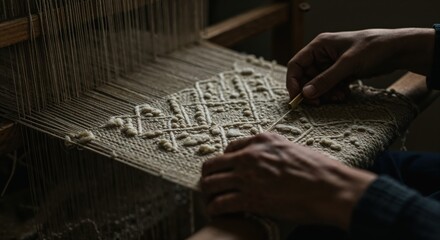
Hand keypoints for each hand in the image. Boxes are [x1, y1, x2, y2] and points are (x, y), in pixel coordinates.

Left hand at [200, 133, 376, 229]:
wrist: (330, 188)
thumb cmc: (319, 170)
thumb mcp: (292, 148)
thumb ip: (273, 151)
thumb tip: (266, 159)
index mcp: (261, 140)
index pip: (229, 148)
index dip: (225, 163)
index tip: (226, 173)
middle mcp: (250, 155)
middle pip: (211, 165)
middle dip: (208, 178)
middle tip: (213, 188)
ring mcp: (248, 176)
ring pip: (209, 184)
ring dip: (208, 195)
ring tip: (212, 203)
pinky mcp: (250, 198)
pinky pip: (219, 204)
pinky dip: (214, 210)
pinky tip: (218, 214)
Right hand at [287, 28, 434, 101]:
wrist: (398, 50)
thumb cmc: (373, 48)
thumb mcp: (348, 65)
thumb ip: (326, 80)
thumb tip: (306, 94)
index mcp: (319, 46)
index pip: (296, 65)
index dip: (293, 82)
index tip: (297, 98)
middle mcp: (322, 54)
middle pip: (306, 77)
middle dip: (312, 91)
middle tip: (318, 103)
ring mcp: (332, 64)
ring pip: (318, 84)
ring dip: (325, 94)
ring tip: (338, 97)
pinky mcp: (341, 72)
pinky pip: (330, 86)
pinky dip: (334, 92)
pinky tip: (344, 94)